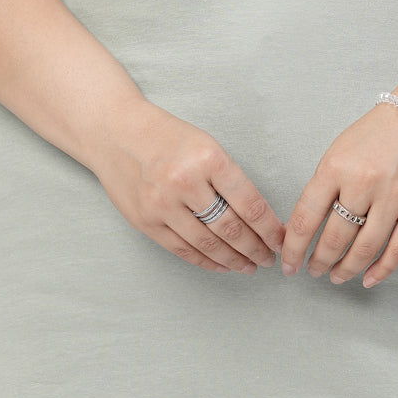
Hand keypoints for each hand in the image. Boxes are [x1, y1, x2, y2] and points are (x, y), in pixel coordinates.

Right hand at [90, 100, 286, 274]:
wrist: (115, 132)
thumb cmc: (166, 136)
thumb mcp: (205, 144)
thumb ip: (228, 178)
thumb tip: (259, 215)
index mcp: (208, 158)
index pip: (249, 203)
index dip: (269, 228)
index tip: (281, 240)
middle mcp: (185, 182)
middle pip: (231, 228)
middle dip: (256, 248)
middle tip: (269, 258)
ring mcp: (162, 204)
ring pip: (208, 243)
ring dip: (234, 259)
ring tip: (250, 266)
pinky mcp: (145, 221)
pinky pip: (182, 249)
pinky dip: (205, 261)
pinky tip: (221, 265)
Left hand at [280, 98, 397, 288]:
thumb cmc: (378, 132)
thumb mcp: (339, 150)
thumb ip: (324, 185)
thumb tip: (305, 225)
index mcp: (335, 167)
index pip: (306, 217)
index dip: (294, 247)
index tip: (288, 263)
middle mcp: (363, 184)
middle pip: (335, 238)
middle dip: (319, 261)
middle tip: (313, 271)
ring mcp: (393, 198)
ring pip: (365, 249)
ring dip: (346, 269)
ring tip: (336, 276)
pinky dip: (382, 269)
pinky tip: (369, 278)